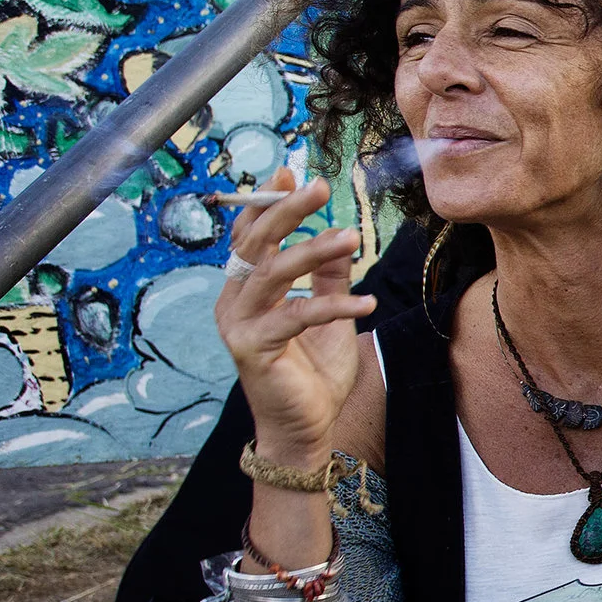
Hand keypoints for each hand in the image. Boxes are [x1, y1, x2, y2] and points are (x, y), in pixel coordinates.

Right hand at [213, 169, 372, 460]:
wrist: (304, 428)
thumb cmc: (313, 372)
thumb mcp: (328, 315)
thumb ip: (329, 278)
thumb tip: (342, 236)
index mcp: (246, 289)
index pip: (250, 236)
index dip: (267, 203)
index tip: (289, 173)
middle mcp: (233, 301)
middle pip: (255, 244)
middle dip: (286, 211)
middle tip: (318, 186)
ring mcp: (237, 325)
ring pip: (272, 273)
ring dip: (313, 251)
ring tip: (352, 238)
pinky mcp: (252, 349)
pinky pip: (294, 316)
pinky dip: (333, 306)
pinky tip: (367, 305)